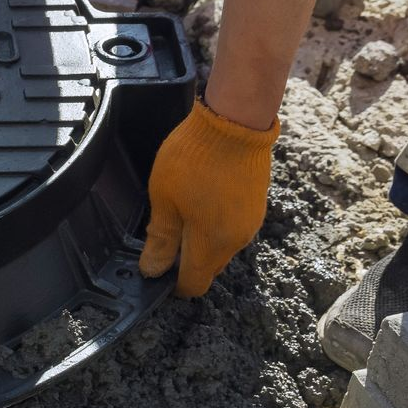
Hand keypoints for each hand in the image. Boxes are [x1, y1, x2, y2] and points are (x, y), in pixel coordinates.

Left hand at [138, 101, 280, 297]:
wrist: (236, 123)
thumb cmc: (195, 158)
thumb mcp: (164, 198)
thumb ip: (160, 237)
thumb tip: (152, 270)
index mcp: (212, 244)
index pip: (194, 284)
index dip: (172, 284)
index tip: (155, 269)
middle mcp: (236, 241)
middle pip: (207, 267)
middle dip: (184, 262)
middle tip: (159, 238)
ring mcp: (250, 223)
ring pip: (220, 247)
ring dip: (199, 241)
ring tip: (177, 214)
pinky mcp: (255, 205)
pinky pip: (231, 228)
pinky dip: (213, 225)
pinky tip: (198, 202)